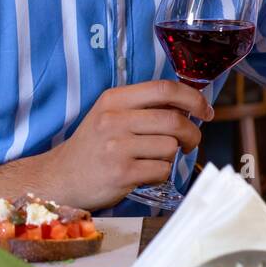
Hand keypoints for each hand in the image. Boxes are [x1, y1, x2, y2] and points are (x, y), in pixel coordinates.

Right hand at [38, 81, 212, 210]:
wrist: (60, 178)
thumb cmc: (93, 146)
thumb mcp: (109, 115)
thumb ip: (142, 107)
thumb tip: (189, 105)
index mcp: (114, 99)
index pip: (163, 89)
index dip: (192, 98)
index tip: (204, 110)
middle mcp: (114, 119)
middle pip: (174, 119)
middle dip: (192, 132)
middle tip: (191, 141)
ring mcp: (117, 147)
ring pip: (170, 147)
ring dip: (171, 156)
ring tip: (155, 159)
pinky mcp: (122, 173)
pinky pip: (162, 170)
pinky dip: (161, 173)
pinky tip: (146, 173)